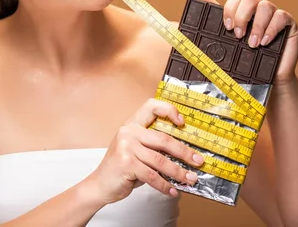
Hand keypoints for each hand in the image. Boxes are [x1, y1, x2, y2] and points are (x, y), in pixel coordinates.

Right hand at [84, 98, 204, 204]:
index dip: (169, 110)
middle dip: (184, 152)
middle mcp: (128, 132)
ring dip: (178, 172)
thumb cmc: (122, 167)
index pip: (151, 106)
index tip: (183, 122)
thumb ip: (154, 146)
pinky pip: (152, 175)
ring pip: (160, 160)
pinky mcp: (126, 164)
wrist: (100, 185)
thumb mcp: (136, 150)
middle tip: (198, 161)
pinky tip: (173, 190)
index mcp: (132, 124)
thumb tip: (184, 152)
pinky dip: (165, 185)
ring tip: (190, 179)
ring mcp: (126, 147)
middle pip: (163, 139)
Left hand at [198, 0, 297, 85]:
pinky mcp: (289, 23)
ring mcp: (274, 15)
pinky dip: (272, 28)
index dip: (230, 9)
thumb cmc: (247, 61)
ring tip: (253, 44)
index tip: (227, 27)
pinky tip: (265, 42)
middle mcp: (259, 11)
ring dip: (256, 26)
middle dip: (242, 16)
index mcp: (244, 12)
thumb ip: (217, 20)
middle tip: (238, 36)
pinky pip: (281, 16)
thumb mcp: (228, 41)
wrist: (269, 79)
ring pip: (265, 6)